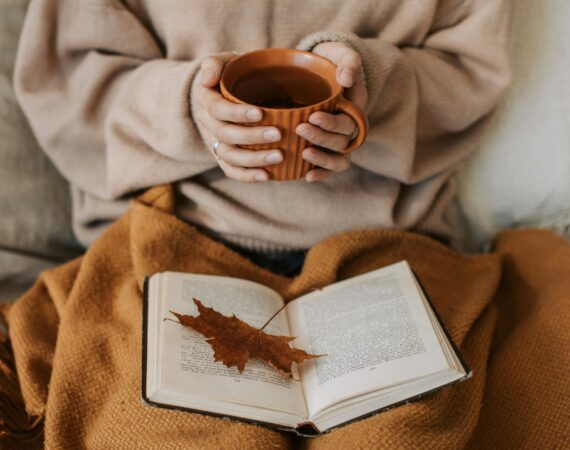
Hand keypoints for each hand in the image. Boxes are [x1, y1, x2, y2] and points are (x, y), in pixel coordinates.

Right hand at [193, 52, 283, 181]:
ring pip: (229, 156)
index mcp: (206, 99)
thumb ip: (214, 64)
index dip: (237, 113)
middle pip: (225, 134)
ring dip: (253, 159)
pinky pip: (232, 170)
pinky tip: (266, 176)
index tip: (260, 113)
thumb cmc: (233, 73)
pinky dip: (247, 176)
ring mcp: (216, 142)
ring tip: (278, 156)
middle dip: (251, 137)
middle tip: (277, 134)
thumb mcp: (224, 61)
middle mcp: (208, 123)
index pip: (217, 109)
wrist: (232, 90)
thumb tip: (207, 79)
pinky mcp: (225, 156)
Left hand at [298, 42, 367, 182]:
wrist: (317, 72)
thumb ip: (348, 61)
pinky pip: (329, 168)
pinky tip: (307, 176)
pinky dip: (321, 174)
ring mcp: (338, 140)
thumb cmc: (328, 61)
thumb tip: (347, 78)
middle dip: (322, 138)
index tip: (313, 116)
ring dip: (323, 160)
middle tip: (300, 129)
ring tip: (304, 154)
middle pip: (342, 141)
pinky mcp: (326, 149)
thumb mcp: (339, 54)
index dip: (332, 123)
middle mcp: (350, 128)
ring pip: (340, 159)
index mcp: (356, 107)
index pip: (349, 121)